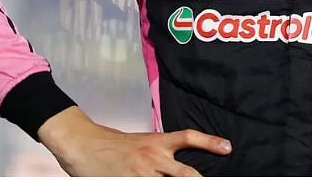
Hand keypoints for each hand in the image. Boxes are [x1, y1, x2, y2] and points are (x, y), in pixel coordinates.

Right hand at [38, 106, 231, 175]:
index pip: (189, 138)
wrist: (83, 144)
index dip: (210, 142)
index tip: (228, 148)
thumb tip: (177, 163)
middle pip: (186, 173)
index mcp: (158, 142)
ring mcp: (141, 174)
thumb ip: (161, 152)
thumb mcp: (141, 142)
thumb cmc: (112, 144)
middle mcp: (153, 158)